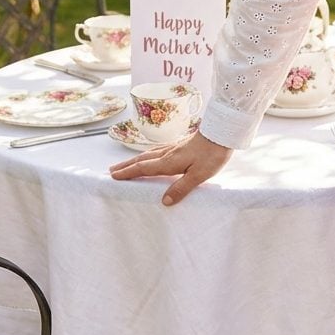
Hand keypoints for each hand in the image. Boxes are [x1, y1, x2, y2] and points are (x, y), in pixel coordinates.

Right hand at [109, 131, 232, 205]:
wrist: (222, 133)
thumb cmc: (212, 154)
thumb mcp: (198, 175)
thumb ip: (181, 188)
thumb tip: (164, 201)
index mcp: (169, 162)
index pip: (144, 168)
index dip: (128, 173)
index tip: (113, 177)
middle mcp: (168, 154)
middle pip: (142, 160)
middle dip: (126, 166)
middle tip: (111, 170)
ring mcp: (174, 148)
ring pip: (149, 154)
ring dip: (135, 160)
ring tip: (126, 164)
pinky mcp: (182, 145)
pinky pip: (158, 151)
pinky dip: (148, 155)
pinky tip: (152, 156)